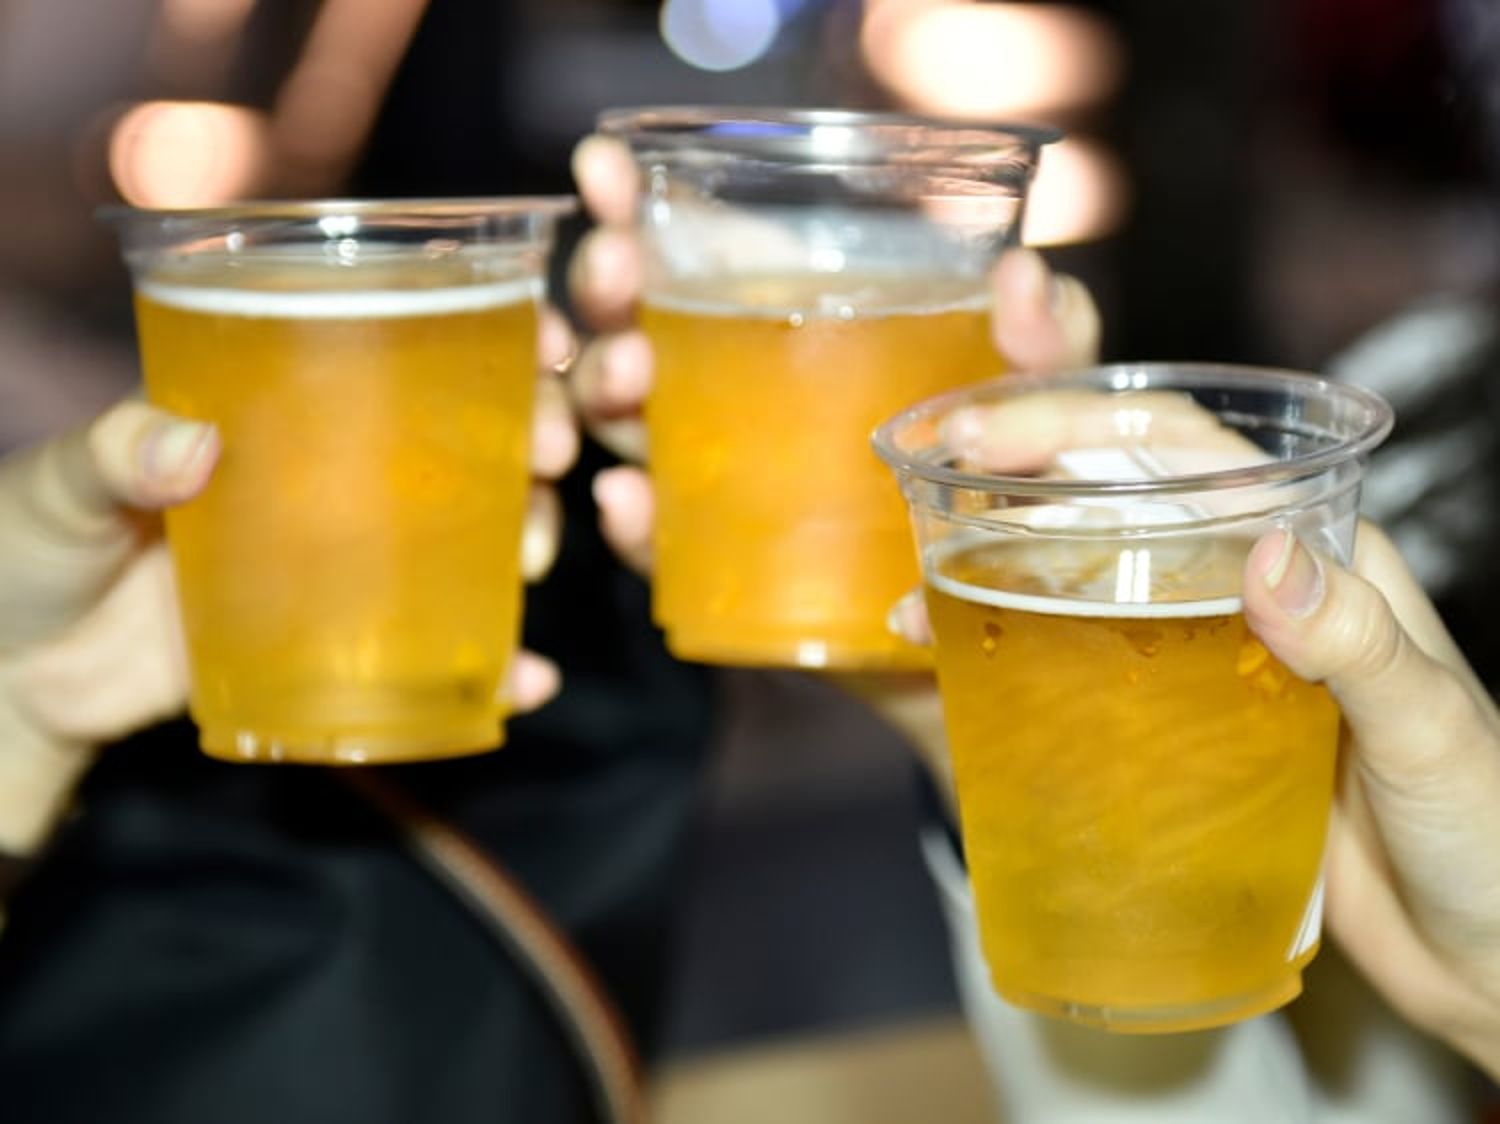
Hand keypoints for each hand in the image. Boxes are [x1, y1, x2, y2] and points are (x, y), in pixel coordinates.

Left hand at [0, 318, 578, 853]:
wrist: (13, 678)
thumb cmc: (28, 548)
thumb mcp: (55, 483)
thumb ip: (111, 454)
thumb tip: (192, 447)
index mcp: (282, 410)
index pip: (402, 349)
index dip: (488, 336)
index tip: (544, 339)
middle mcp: (336, 478)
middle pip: (469, 441)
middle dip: (534, 436)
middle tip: (549, 451)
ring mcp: (350, 563)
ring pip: (475, 538)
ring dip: (529, 539)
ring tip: (535, 556)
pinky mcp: (346, 647)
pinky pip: (440, 656)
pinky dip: (494, 672)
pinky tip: (527, 681)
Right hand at [565, 132, 1101, 573]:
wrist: (1004, 627)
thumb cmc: (1017, 494)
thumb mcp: (1045, 405)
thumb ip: (1048, 341)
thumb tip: (1020, 275)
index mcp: (798, 320)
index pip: (698, 245)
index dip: (636, 200)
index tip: (603, 164)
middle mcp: (737, 388)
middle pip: (638, 319)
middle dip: (607, 281)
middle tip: (620, 266)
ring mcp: (721, 477)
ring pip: (624, 420)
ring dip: (607, 385)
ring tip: (633, 369)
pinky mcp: (726, 566)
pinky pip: (659, 543)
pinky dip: (635, 522)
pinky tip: (629, 496)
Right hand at [893, 388, 1499, 1078]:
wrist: (1485, 958)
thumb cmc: (1492, 835)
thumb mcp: (1436, 734)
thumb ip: (1362, 647)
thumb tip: (1270, 558)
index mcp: (1328, 553)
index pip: (1190, 454)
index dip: (1083, 426)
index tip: (988, 437)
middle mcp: (1259, 586)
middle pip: (1122, 498)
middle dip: (1021, 474)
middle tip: (929, 478)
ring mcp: (1213, 657)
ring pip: (1091, 581)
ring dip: (1000, 570)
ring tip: (916, 595)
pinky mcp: (1184, 727)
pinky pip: (1090, 669)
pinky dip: (1020, 658)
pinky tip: (961, 665)